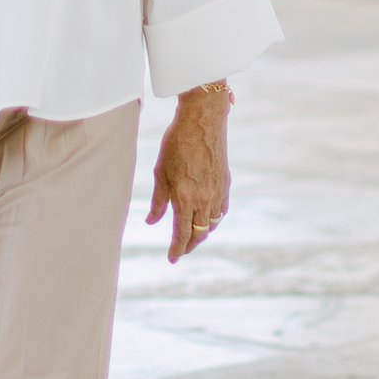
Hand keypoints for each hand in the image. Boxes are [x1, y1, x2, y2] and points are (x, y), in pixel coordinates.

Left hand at [148, 82, 231, 262]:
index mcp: (186, 198)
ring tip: (192, 236)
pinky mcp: (226, 183)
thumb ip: (158, 201)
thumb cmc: (177, 143)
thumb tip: (152, 222)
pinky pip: (222, 210)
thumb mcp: (161, 172)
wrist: (203, 120)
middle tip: (180, 250)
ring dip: (202, 233)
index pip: (182, 234)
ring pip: (212, 224)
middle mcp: (205, 199)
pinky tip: (207, 218)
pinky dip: (214, 219)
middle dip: (189, 245)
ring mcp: (218, 192)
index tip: (172, 258)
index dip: (177, 249)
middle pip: (199, 233)